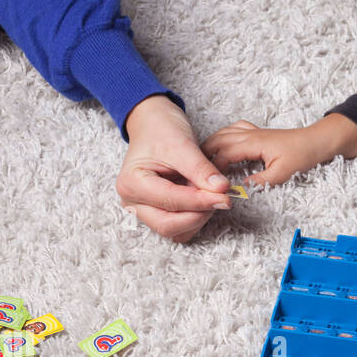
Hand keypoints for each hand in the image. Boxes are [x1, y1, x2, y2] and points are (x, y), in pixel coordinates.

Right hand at [118, 95, 232, 243]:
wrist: (155, 125)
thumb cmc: (162, 131)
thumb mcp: (183, 145)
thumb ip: (202, 170)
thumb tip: (222, 190)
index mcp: (132, 184)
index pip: (170, 202)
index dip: (201, 201)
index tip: (225, 196)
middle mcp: (133, 202)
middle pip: (168, 226)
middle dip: (198, 214)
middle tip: (220, 198)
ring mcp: (143, 210)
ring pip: (175, 231)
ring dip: (198, 217)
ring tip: (209, 192)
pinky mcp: (157, 212)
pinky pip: (179, 227)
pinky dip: (195, 217)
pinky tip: (203, 197)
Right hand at [200, 119, 327, 188]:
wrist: (316, 141)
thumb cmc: (302, 155)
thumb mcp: (281, 174)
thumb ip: (258, 182)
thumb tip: (238, 189)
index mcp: (252, 143)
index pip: (222, 155)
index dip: (211, 170)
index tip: (206, 183)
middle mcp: (248, 134)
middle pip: (216, 141)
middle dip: (203, 157)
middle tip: (196, 174)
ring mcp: (251, 131)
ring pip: (221, 134)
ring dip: (209, 147)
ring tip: (202, 163)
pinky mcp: (255, 132)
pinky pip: (232, 130)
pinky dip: (221, 137)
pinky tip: (221, 148)